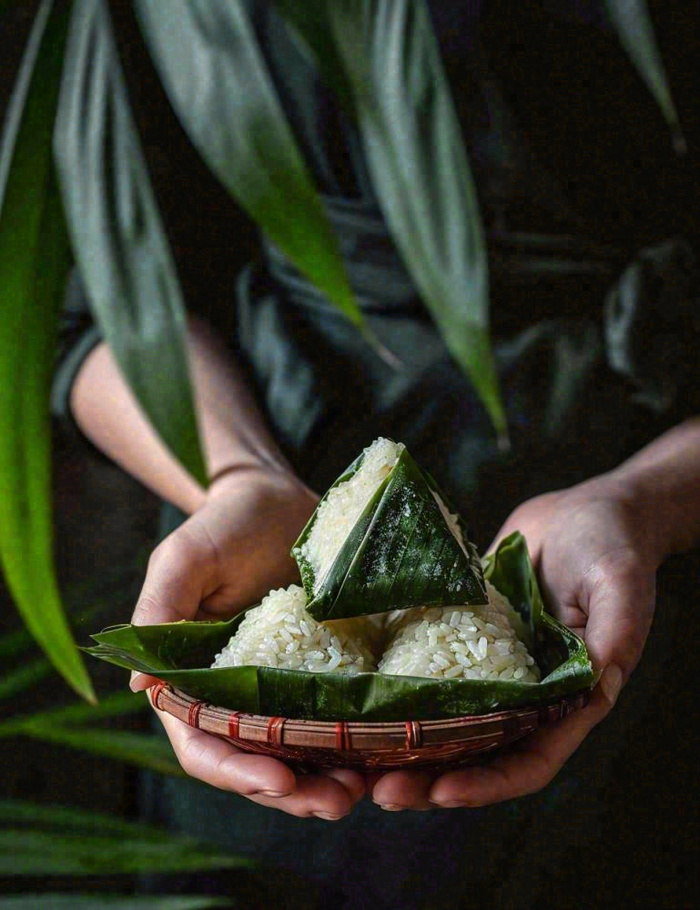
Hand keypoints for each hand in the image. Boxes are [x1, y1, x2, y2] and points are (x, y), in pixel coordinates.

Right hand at [130, 466, 365, 818]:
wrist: (277, 499)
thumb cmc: (223, 523)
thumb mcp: (185, 557)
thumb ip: (159, 611)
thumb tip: (140, 686)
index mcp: (190, 679)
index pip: (203, 744)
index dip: (236, 771)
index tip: (279, 781)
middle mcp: (234, 694)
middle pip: (255, 762)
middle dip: (293, 791)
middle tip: (337, 801)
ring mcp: (280, 688)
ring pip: (298, 752)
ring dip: (327, 778)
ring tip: (365, 787)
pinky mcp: (321, 673)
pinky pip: (334, 719)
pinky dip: (353, 742)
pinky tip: (383, 750)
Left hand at [370, 475, 659, 810]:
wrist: (581, 511)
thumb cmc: (611, 546)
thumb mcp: (620, 584)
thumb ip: (618, 632)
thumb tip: (599, 684)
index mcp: (568, 698)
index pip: (530, 759)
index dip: (489, 783)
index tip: (442, 792)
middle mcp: (526, 694)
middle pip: (478, 753)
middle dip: (431, 777)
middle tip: (381, 788)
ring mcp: (492, 669)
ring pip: (447, 721)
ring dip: (408, 744)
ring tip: (359, 758)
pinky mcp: (464, 635)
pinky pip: (430, 669)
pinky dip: (401, 690)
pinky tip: (359, 697)